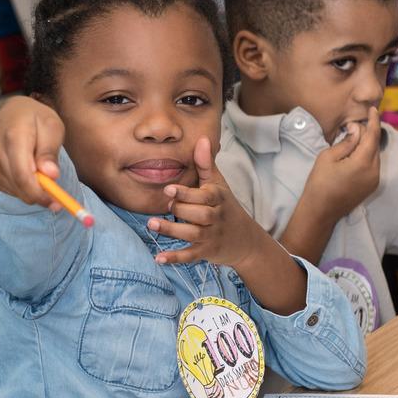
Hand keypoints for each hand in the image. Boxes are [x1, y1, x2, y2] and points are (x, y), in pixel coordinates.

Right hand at [0, 95, 64, 209]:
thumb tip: (51, 175)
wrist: (12, 111)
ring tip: (44, 177)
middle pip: (18, 186)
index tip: (57, 203)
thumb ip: (50, 152)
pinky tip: (31, 175)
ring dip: (32, 191)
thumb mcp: (52, 127)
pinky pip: (8, 188)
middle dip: (40, 196)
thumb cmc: (36, 118)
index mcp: (14, 137)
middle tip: (58, 200)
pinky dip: (22, 188)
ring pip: (14, 190)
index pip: (23, 175)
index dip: (40, 194)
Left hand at [147, 136, 265, 268]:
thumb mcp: (219, 184)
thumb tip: (201, 138)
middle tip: (166, 206)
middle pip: (198, 215)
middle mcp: (216, 218)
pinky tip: (158, 258)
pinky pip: (190, 256)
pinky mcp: (207, 252)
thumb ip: (206, 164)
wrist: (246, 240)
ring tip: (152, 224)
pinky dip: (175, 258)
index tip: (169, 190)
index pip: (203, 196)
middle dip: (180, 210)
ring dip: (172, 230)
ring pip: (192, 234)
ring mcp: (211, 236)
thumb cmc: (226, 207)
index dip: (185, 193)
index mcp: (217, 199)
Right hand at [301, 106, 381, 223]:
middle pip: (375, 145)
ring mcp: (374, 181)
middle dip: (368, 133)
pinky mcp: (371, 187)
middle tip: (354, 125)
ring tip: (353, 138)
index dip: (374, 120)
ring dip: (367, 145)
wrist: (320, 211)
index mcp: (364, 163)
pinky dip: (367, 156)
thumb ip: (347, 141)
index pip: (373, 136)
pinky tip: (355, 153)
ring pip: (375, 155)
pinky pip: (373, 165)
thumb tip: (357, 130)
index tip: (374, 109)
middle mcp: (374, 172)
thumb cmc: (320, 183)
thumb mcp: (328, 156)